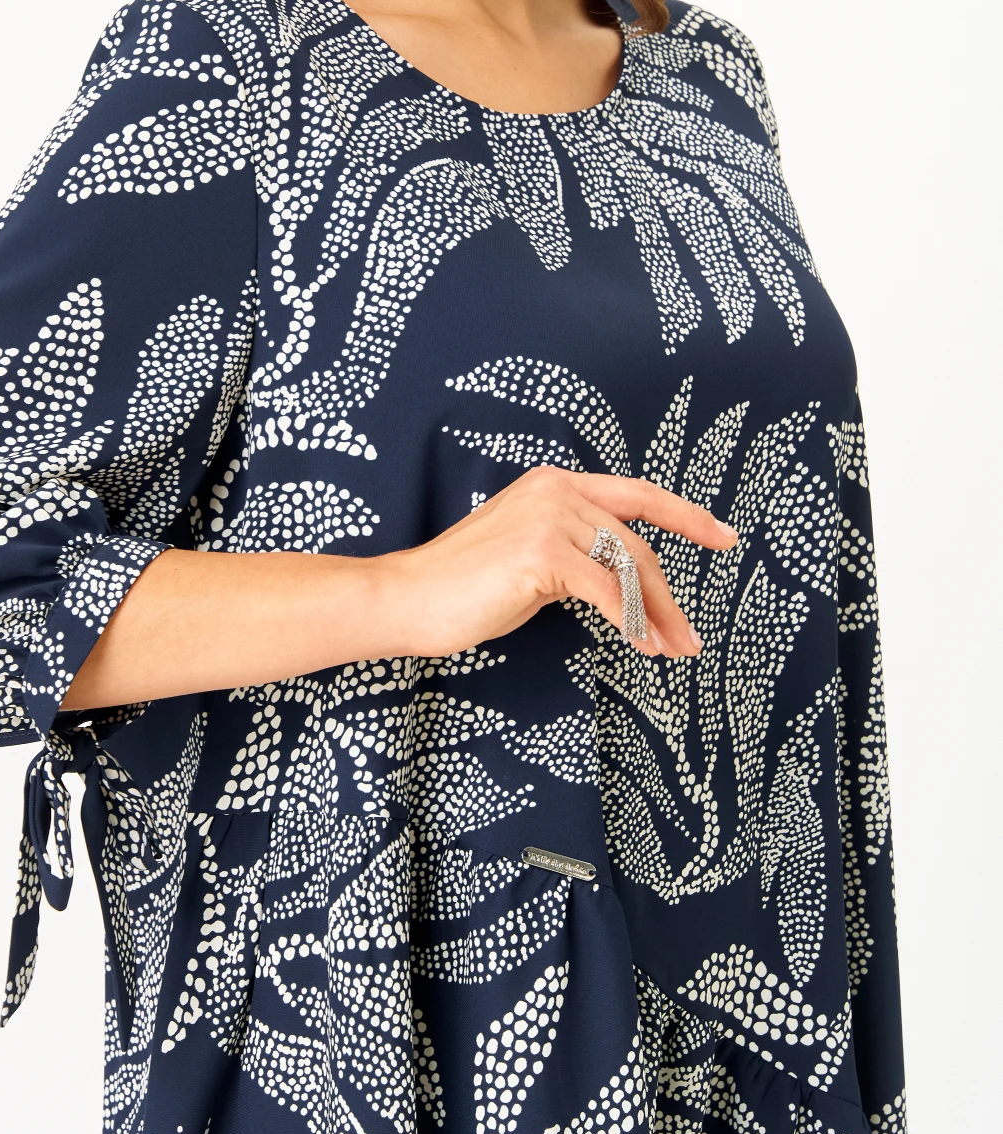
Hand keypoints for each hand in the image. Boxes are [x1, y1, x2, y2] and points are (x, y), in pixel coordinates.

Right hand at [379, 465, 736, 658]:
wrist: (408, 598)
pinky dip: (630, 621)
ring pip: (628, 569)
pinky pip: (606, 591)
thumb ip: (576, 554)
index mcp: (555, 484)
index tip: (724, 535)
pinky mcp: (543, 553)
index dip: (686, 516)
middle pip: (637, 544)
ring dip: (657, 615)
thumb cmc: (463, 588)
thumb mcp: (532, 559)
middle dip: (669, 595)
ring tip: (673, 649)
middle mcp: (557, 490)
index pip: (637, 495)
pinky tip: (642, 646)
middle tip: (690, 636)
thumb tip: (620, 582)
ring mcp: (550, 517)